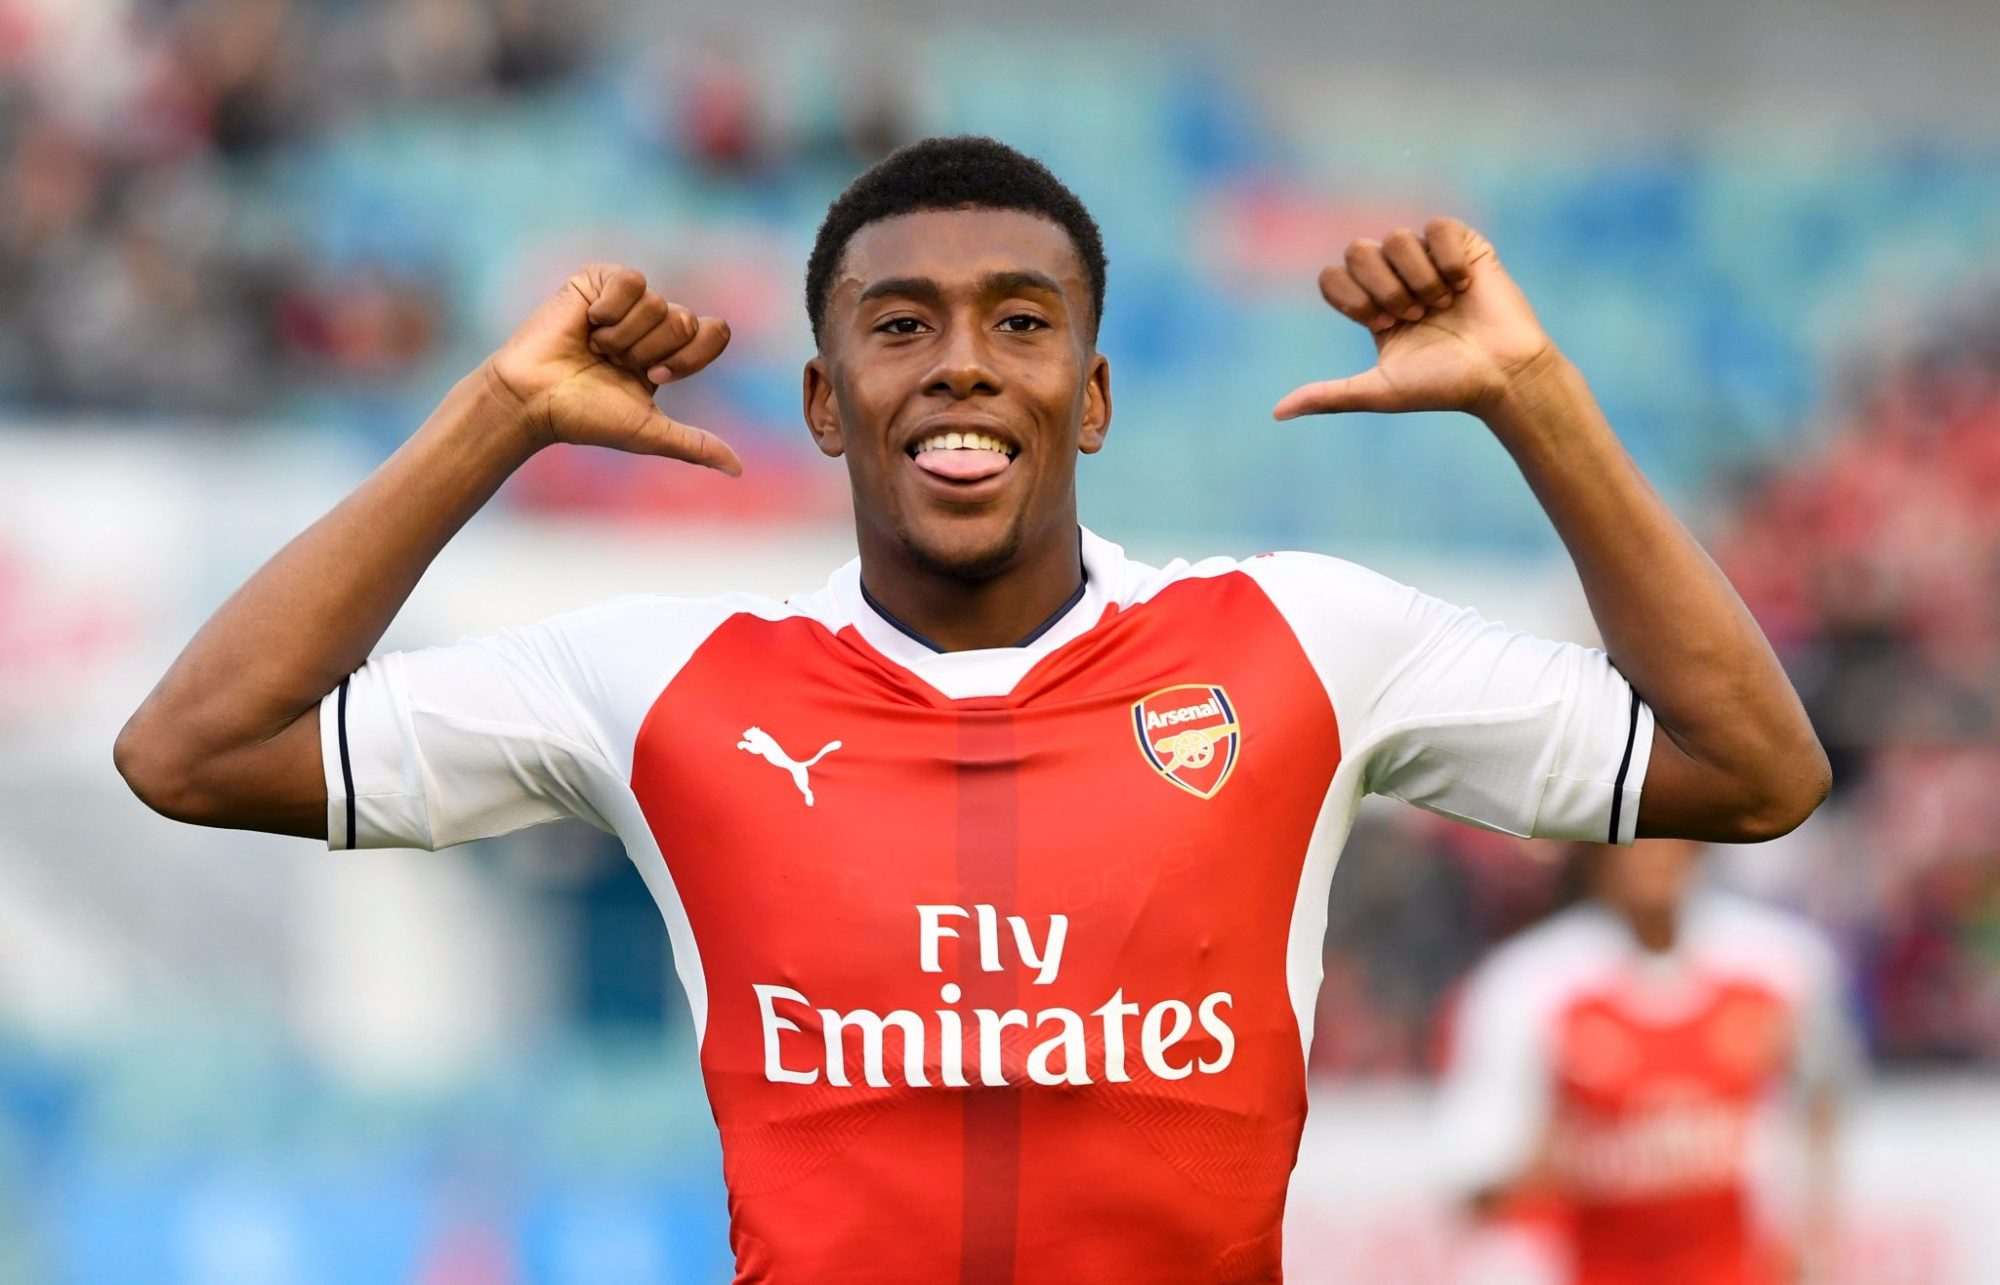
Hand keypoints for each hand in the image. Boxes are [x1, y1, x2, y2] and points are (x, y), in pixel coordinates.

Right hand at [481, 264, 741, 474]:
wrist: (535, 399)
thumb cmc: (586, 417)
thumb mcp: (648, 432)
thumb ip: (695, 445)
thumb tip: (738, 470)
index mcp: (669, 354)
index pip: (714, 332)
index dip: (687, 357)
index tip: (653, 375)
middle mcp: (652, 325)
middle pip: (685, 320)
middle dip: (649, 350)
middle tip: (615, 363)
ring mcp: (626, 301)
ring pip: (657, 303)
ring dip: (623, 336)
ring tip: (595, 348)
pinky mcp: (598, 281)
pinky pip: (631, 281)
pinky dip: (610, 308)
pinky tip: (588, 323)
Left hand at [1272, 217, 1556, 421]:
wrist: (1502, 376)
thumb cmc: (1443, 387)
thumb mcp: (1379, 391)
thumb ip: (1327, 396)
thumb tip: (1276, 413)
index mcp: (1371, 307)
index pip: (1332, 277)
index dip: (1353, 297)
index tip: (1382, 325)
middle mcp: (1396, 279)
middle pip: (1358, 250)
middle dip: (1383, 287)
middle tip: (1413, 315)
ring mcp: (1429, 259)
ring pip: (1397, 237)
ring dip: (1418, 278)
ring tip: (1442, 306)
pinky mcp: (1464, 245)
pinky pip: (1438, 226)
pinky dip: (1447, 258)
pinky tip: (1464, 286)